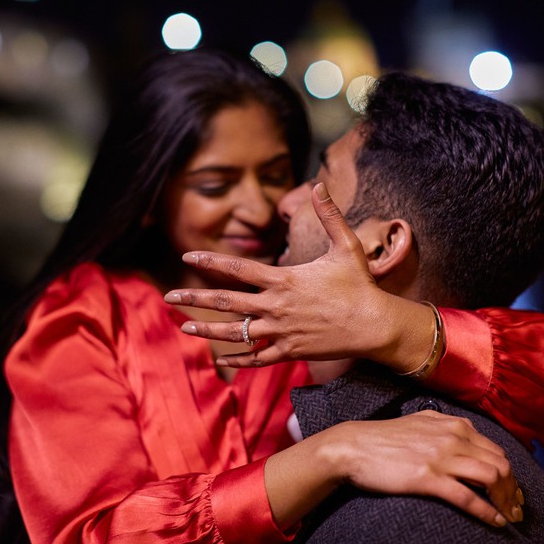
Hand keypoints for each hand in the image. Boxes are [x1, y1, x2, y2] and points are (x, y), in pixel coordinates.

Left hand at [164, 183, 413, 365]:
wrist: (375, 325)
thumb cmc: (360, 285)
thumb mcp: (346, 245)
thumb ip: (329, 215)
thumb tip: (319, 185)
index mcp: (284, 279)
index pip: (237, 268)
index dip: (209, 262)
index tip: (187, 258)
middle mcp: (276, 306)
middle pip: (226, 302)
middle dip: (194, 298)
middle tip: (168, 297)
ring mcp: (281, 331)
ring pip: (236, 332)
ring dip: (208, 329)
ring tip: (185, 326)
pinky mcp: (290, 351)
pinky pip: (257, 357)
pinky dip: (237, 359)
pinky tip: (220, 358)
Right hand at [330, 410, 523, 526]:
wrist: (354, 447)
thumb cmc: (383, 437)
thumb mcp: (421, 422)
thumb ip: (445, 425)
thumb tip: (465, 433)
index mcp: (454, 425)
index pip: (496, 450)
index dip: (510, 473)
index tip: (512, 491)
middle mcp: (453, 437)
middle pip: (501, 464)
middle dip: (514, 490)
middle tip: (516, 508)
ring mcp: (441, 457)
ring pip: (491, 478)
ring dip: (506, 501)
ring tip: (509, 516)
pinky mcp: (428, 478)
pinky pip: (468, 496)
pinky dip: (487, 511)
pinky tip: (495, 521)